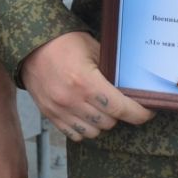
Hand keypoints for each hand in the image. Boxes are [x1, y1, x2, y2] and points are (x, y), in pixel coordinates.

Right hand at [18, 32, 153, 143]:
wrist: (31, 46)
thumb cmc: (64, 42)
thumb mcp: (93, 49)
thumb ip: (110, 69)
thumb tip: (130, 85)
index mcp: (85, 81)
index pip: (120, 108)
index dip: (139, 113)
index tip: (147, 112)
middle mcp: (72, 100)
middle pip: (108, 122)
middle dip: (119, 114)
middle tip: (120, 103)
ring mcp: (59, 110)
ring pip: (93, 131)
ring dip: (102, 123)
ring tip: (102, 109)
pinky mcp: (50, 115)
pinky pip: (75, 134)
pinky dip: (85, 128)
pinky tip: (87, 115)